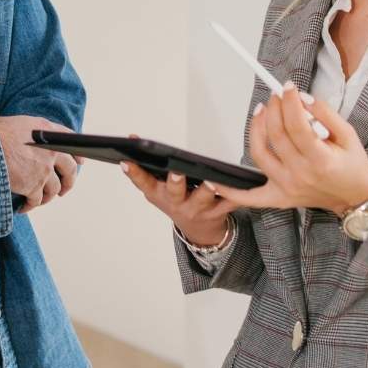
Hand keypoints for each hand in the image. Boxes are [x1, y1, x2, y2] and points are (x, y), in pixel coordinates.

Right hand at [0, 116, 83, 211]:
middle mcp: (51, 150)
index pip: (71, 140)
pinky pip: (36, 200)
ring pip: (54, 189)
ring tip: (40, 200)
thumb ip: (26, 130)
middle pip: (70, 169)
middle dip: (68, 182)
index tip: (80, 161)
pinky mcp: (33, 186)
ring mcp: (44, 169)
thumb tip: (20, 134)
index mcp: (47, 130)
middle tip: (63, 190)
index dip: (77, 153)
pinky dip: (30, 206)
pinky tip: (23, 207)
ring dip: (47, 197)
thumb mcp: (14, 122)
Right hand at [120, 134, 238, 247]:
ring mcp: (197, 209)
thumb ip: (145, 166)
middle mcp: (177, 203)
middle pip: (175, 192)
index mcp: (159, 195)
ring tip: (211, 180)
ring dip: (207, 189)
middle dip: (175, 182)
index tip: (127, 161)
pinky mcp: (218, 212)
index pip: (143, 183)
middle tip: (176, 171)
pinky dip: (235, 195)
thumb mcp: (157, 188)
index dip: (134, 173)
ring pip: (203, 198)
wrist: (199, 230)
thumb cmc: (177, 200)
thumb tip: (133, 137)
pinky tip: (240, 184)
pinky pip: (228, 203)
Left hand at [207, 85, 367, 213]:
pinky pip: (249, 197)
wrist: (356, 196)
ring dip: (256, 129)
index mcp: (320, 160)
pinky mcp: (279, 197)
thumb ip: (326, 114)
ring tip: (261, 111)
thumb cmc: (353, 165)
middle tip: (276, 95)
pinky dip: (230, 191)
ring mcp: (287, 188)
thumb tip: (303, 99)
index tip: (288, 87)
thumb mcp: (349, 134)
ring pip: (260, 154)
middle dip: (274, 108)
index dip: (290, 102)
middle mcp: (301, 175)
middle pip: (276, 135)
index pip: (297, 125)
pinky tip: (215, 181)